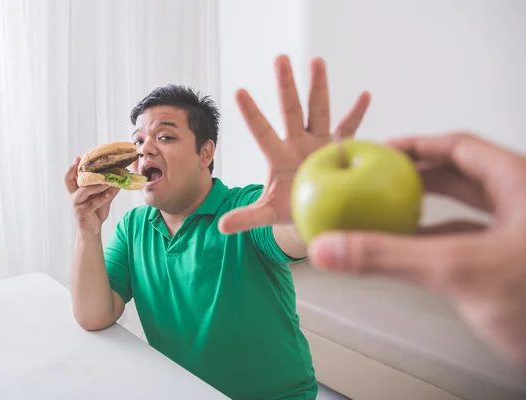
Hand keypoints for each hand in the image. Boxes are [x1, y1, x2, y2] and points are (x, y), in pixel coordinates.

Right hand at [65, 157, 119, 234]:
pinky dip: (103, 197)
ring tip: (107, 180)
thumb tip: (120, 179)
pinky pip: (93, 202)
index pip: (70, 177)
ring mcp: (77, 204)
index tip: (78, 158)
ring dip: (96, 185)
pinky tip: (110, 193)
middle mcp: (74, 196)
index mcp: (76, 190)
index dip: (72, 168)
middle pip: (69, 181)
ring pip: (84, 191)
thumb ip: (108, 189)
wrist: (93, 230)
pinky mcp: (82, 212)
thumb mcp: (102, 198)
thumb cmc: (95, 212)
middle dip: (74, 171)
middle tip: (83, 163)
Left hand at [218, 55, 370, 233]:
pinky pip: (349, 129)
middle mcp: (297, 142)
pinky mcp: (338, 148)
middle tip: (280, 59)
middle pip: (290, 111)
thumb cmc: (287, 207)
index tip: (239, 92)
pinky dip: (357, 114)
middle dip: (285, 86)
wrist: (313, 208)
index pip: (262, 132)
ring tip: (316, 61)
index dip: (252, 114)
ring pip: (318, 111)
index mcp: (278, 156)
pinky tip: (364, 95)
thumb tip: (220, 227)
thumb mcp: (267, 213)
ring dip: (318, 88)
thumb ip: (247, 217)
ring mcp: (318, 142)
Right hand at [308, 132, 525, 364]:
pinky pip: (472, 239)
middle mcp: (523, 203)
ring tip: (390, 212)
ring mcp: (522, 235)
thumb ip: (389, 257)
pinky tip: (418, 252)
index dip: (415, 144)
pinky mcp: (518, 265)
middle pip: (461, 174)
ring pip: (468, 208)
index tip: (382, 147)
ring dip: (428, 209)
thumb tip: (331, 247)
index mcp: (520, 183)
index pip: (458, 146)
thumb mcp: (459, 270)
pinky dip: (440, 240)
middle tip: (378, 177)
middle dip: (416, 175)